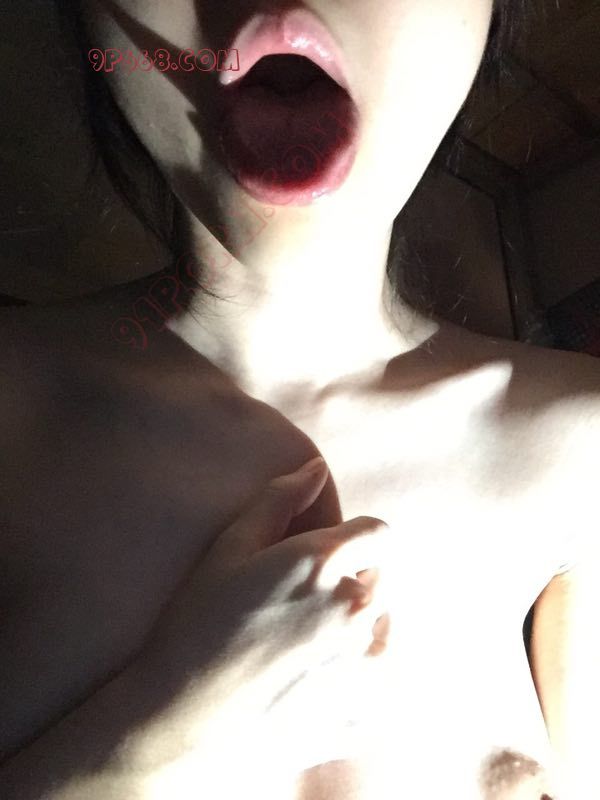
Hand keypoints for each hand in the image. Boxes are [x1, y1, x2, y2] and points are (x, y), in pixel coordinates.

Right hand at [136, 456, 391, 782]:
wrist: (180, 719)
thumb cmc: (198, 625)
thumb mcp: (228, 549)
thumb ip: (278, 501)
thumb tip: (317, 469)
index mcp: (325, 565)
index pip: (378, 532)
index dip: (354, 538)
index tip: (325, 555)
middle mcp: (356, 611)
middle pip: (379, 580)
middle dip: (351, 581)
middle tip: (300, 603)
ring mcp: (362, 666)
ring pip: (383, 629)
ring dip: (359, 628)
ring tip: (308, 643)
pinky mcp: (359, 712)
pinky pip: (381, 682)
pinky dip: (361, 676)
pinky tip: (320, 680)